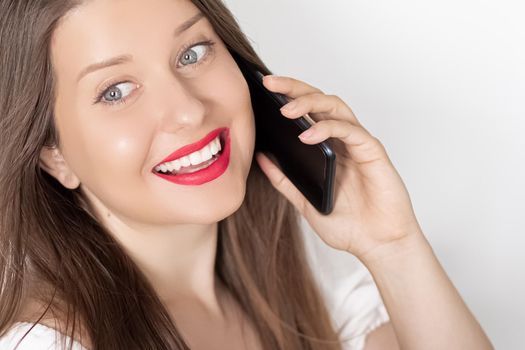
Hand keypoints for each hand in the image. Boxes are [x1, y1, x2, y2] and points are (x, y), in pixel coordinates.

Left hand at [255, 75, 423, 260]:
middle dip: (294, 88)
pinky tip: (308, 135)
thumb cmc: (349, 225)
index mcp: (328, 148)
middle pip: (320, 101)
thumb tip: (261, 157)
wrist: (378, 246)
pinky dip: (329, 129)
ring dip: (310, 103)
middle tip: (270, 82)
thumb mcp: (304, 202)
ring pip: (336, 107)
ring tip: (286, 110)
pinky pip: (351, 131)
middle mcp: (343, 141)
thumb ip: (284, 180)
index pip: (307, 112)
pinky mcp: (373, 153)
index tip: (263, 88)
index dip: (287, 97)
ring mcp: (359, 144)